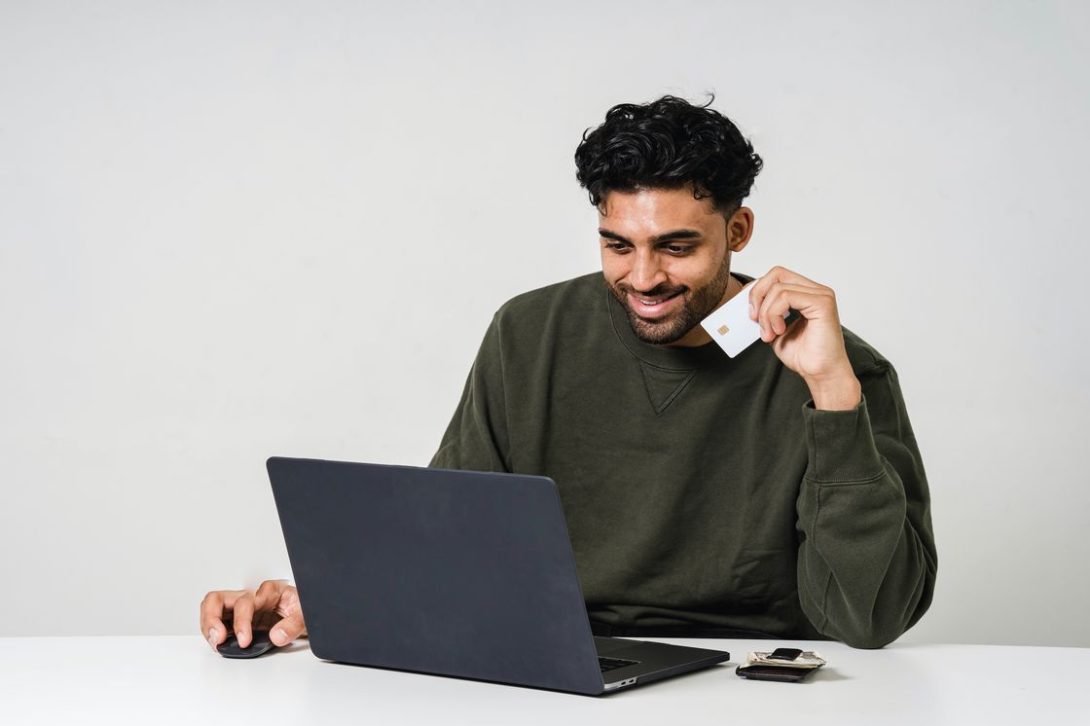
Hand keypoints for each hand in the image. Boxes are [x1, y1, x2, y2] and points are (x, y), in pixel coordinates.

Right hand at [200, 579, 306, 652]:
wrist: (309, 613)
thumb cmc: (306, 610)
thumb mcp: (307, 615)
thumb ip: (294, 624)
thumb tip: (277, 635)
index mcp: (269, 592)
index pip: (245, 602)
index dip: (241, 622)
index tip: (244, 641)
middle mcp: (252, 596)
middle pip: (218, 598)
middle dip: (212, 619)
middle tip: (218, 638)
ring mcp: (243, 607)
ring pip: (212, 607)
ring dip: (208, 626)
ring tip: (215, 643)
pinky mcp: (238, 619)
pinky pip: (216, 620)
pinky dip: (212, 632)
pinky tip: (218, 643)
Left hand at [747, 266, 860, 410]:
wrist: (820, 373)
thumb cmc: (803, 355)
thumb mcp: (774, 329)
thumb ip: (765, 313)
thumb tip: (746, 303)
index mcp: (806, 294)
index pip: (777, 276)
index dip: (757, 289)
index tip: (748, 310)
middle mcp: (816, 290)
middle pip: (777, 273)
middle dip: (757, 295)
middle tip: (753, 318)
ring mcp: (821, 294)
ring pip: (778, 288)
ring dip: (765, 313)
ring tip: (769, 333)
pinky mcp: (822, 303)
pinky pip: (786, 297)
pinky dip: (774, 314)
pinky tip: (779, 331)